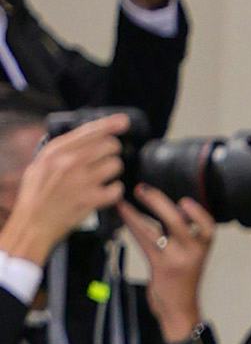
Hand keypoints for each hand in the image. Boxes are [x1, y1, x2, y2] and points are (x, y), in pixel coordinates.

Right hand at [0, 112, 125, 268]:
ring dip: (114, 171)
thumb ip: (60, 150)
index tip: (123, 121)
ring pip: (115, 165)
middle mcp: (70, 161)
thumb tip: (81, 139)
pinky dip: (115, 191)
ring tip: (104, 177)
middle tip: (107, 158)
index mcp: (57, 150)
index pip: (89, 130)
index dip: (110, 124)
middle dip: (112, 151)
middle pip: (108, 145)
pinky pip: (116, 189)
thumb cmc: (36, 195)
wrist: (34, 222)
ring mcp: (82, 180)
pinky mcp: (91, 199)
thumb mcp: (41, 163)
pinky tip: (107, 192)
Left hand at [119, 184, 215, 338]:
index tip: (184, 201)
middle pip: (177, 222)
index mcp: (204, 248)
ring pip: (154, 231)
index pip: (207, 225)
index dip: (197, 212)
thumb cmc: (182, 278)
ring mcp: (176, 261)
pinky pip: (143, 241)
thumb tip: (162, 203)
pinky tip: (122, 213)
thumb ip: (182, 231)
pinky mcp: (159, 267)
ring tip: (123, 198)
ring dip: (136, 213)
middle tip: (142, 189)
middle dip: (157, 202)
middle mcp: (193, 254)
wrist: (179, 309)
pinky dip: (131, 224)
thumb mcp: (191, 254)